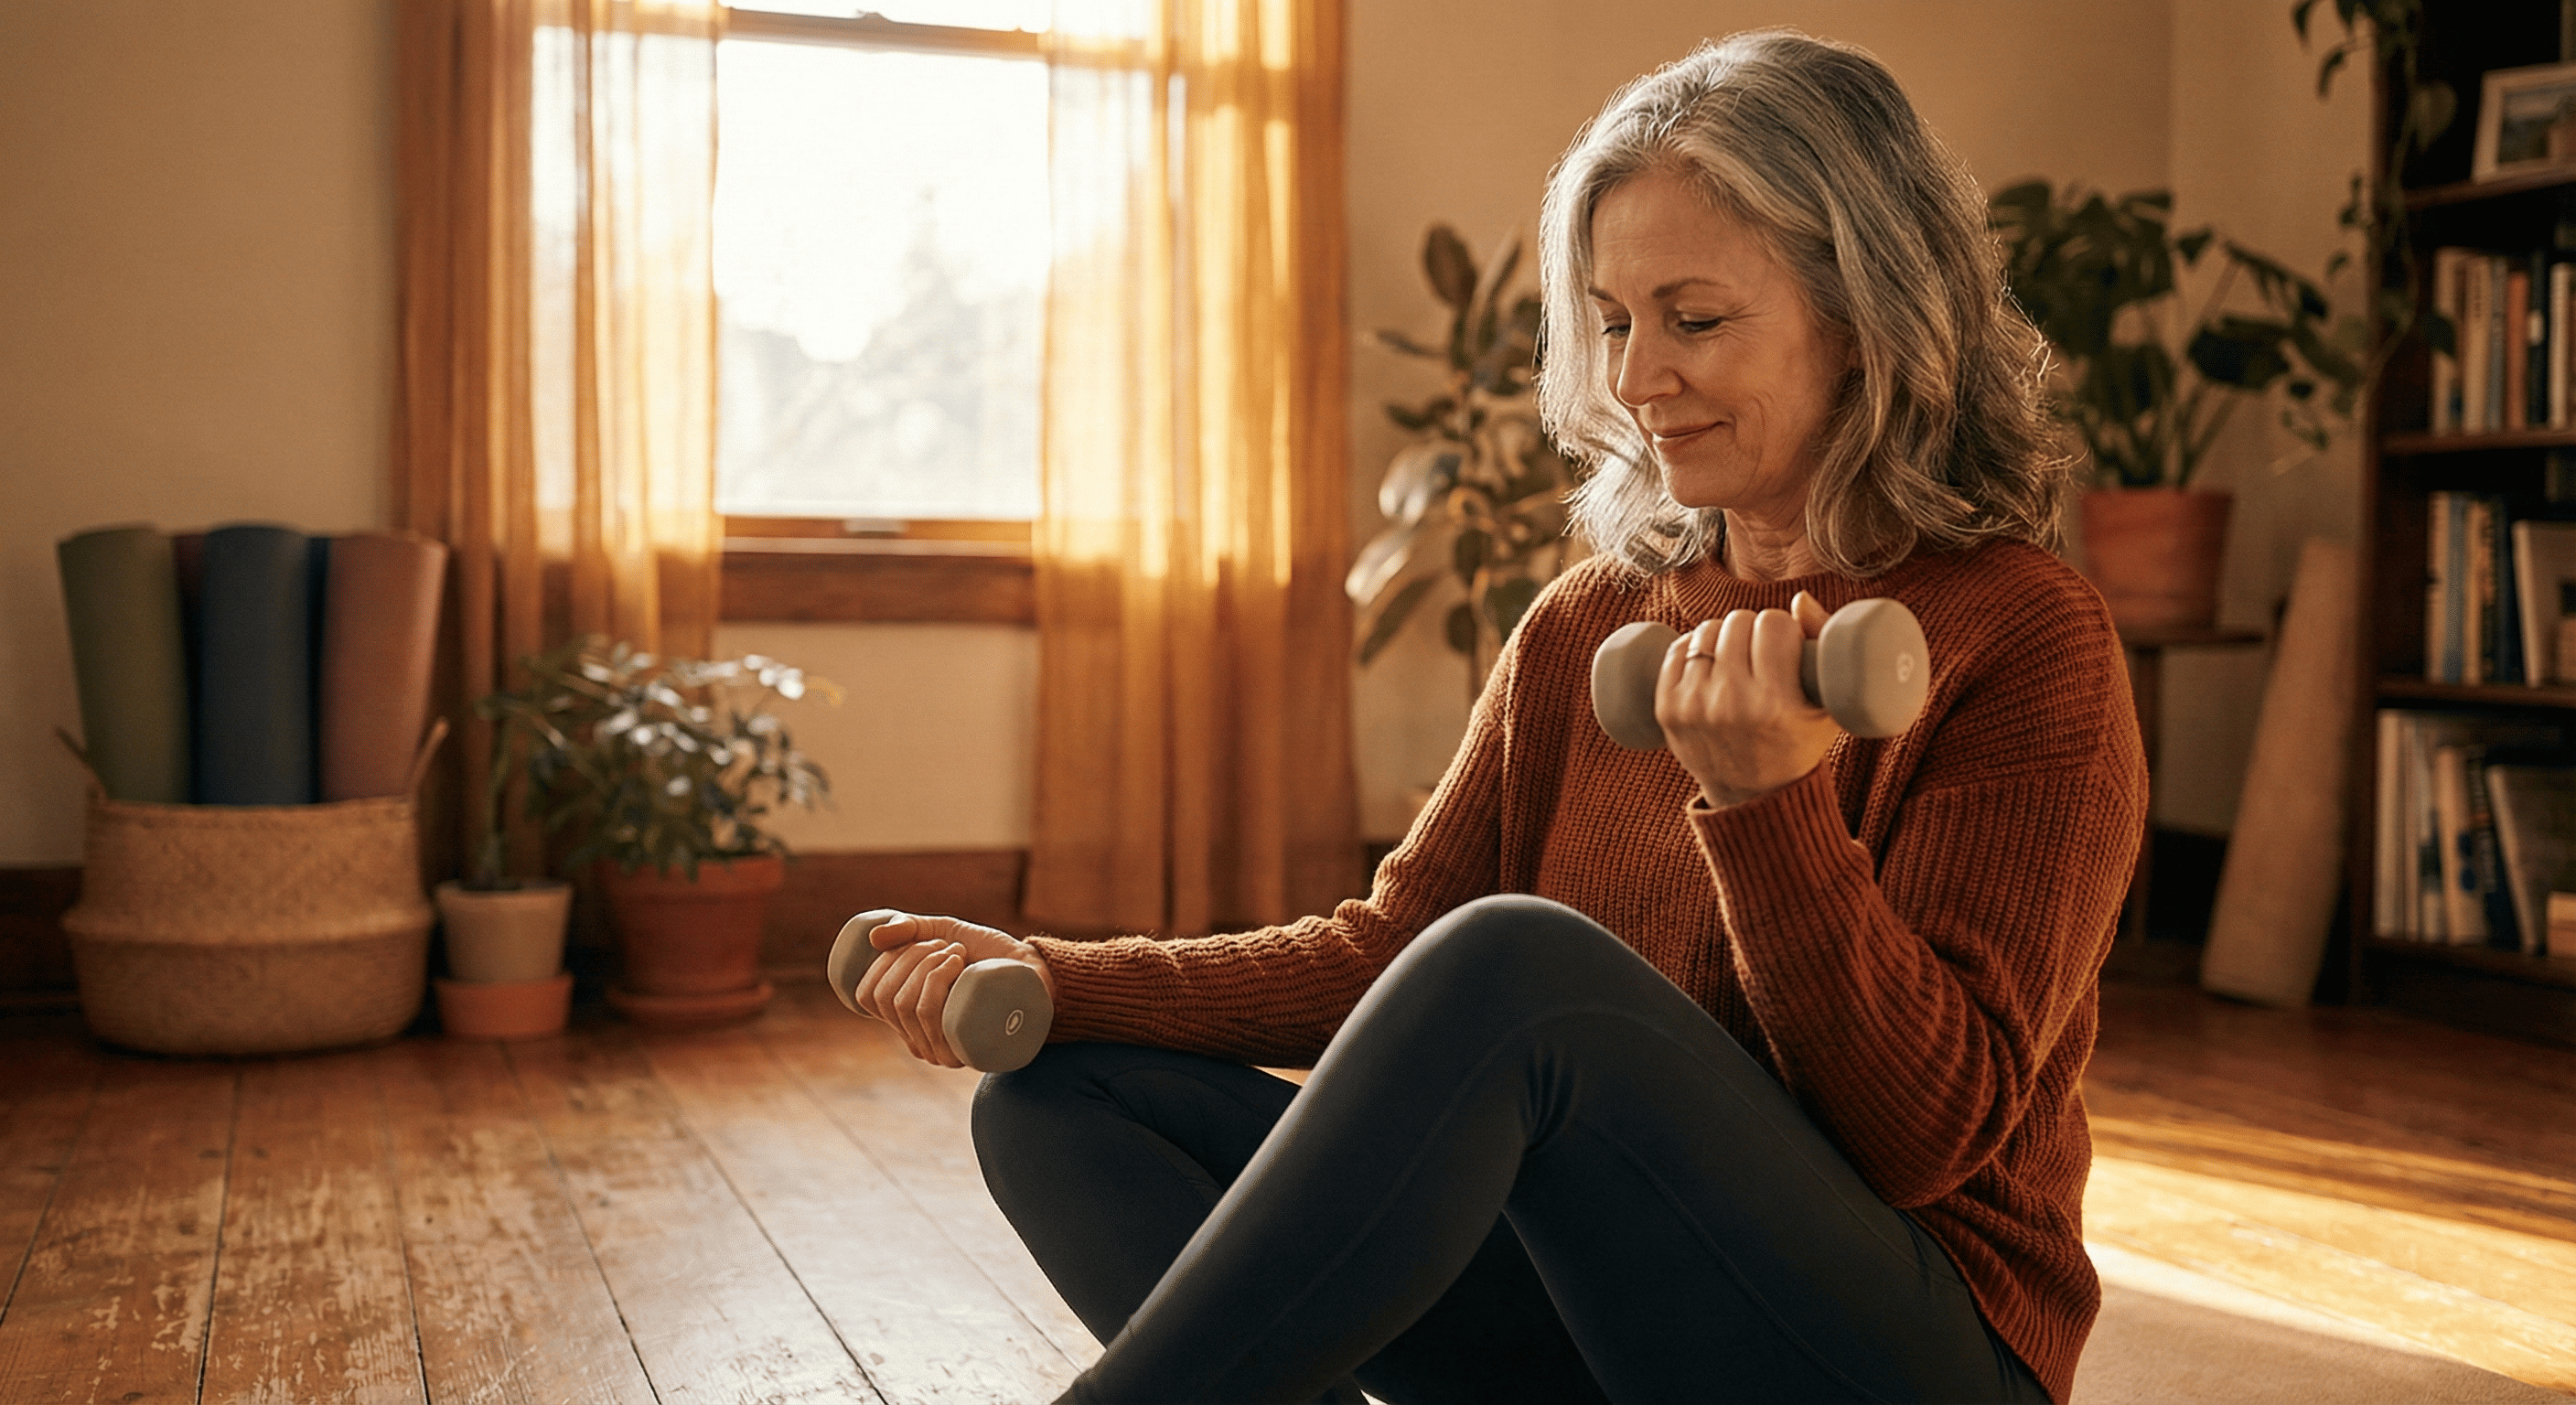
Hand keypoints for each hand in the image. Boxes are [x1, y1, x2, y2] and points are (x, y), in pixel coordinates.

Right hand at [853, 913, 1053, 1067]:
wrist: (1035, 970)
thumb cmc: (989, 957)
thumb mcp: (944, 934)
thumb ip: (910, 929)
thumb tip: (873, 938)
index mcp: (908, 1024)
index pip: (869, 998)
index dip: (881, 963)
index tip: (915, 942)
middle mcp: (923, 1045)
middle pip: (888, 998)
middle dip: (911, 957)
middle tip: (945, 946)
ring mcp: (945, 1052)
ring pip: (908, 1005)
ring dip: (928, 964)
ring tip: (958, 953)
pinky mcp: (968, 1048)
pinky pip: (931, 1015)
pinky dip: (937, 978)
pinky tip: (959, 964)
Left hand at [1657, 590, 1839, 808]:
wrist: (1752, 797)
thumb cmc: (1798, 743)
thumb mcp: (1828, 706)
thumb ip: (1824, 647)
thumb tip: (1799, 599)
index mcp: (1776, 705)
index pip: (1773, 624)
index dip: (1783, 628)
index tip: (1785, 645)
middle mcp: (1732, 705)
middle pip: (1738, 621)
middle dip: (1752, 629)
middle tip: (1760, 650)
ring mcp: (1695, 707)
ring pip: (1706, 630)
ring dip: (1723, 634)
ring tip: (1735, 655)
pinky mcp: (1668, 709)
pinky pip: (1677, 649)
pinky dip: (1693, 647)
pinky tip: (1708, 659)